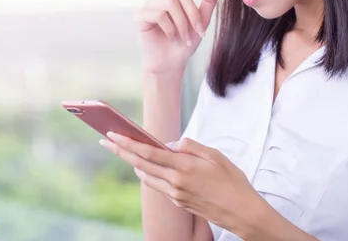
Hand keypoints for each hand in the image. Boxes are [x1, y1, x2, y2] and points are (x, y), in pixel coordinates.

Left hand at [101, 133, 261, 232]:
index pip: (148, 153)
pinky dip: (151, 174)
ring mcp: (175, 195)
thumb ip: (190, 146)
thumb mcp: (215, 156)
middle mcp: (175, 183)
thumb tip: (169, 144)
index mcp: (184, 167)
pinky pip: (159, 186)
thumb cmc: (233, 181)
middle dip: (121, 151)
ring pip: (147, 177)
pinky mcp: (178, 203)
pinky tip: (148, 166)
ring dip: (133, 163)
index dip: (127, 143)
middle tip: (105, 140)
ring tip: (123, 150)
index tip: (112, 134)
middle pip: (140, 164)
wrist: (242, 212)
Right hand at [135, 0, 218, 73]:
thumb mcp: (202, 22)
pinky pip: (159, 14)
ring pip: (170, 3)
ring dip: (182, 23)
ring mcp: (149, 5)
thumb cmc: (185, 43)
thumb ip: (208, 3)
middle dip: (193, 13)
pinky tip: (171, 38)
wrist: (171, 63)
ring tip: (184, 38)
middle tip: (199, 31)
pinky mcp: (140, 16)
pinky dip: (169, 28)